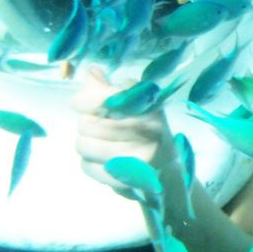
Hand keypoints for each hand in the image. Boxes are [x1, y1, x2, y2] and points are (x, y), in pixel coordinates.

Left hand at [70, 65, 171, 186]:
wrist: (169, 171)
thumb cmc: (148, 130)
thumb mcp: (136, 101)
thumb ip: (110, 87)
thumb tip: (92, 72)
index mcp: (146, 103)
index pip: (100, 98)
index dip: (84, 101)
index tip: (84, 105)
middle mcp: (146, 127)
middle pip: (86, 123)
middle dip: (87, 125)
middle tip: (100, 128)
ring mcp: (137, 156)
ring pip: (83, 145)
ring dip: (88, 145)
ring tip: (103, 145)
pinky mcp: (127, 179)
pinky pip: (87, 166)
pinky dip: (91, 164)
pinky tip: (106, 162)